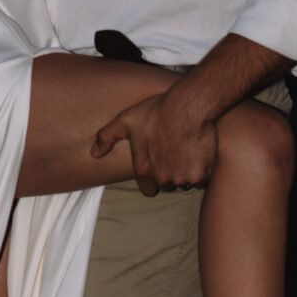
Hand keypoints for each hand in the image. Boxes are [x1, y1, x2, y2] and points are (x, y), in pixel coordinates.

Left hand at [91, 90, 220, 194]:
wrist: (188, 106)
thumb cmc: (157, 111)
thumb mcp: (126, 120)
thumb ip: (106, 138)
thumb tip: (94, 154)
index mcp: (143, 170)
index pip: (149, 190)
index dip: (154, 177)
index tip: (160, 162)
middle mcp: (162, 178)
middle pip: (168, 186)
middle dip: (171, 174)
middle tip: (175, 153)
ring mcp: (182, 178)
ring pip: (185, 183)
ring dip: (187, 173)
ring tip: (187, 151)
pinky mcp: (201, 175)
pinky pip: (201, 180)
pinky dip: (202, 170)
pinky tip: (199, 153)